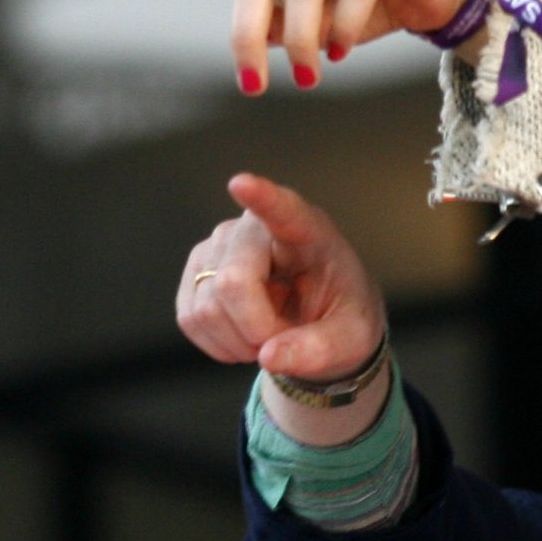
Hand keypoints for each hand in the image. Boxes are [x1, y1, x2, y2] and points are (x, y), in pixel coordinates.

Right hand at [178, 174, 388, 443]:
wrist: (322, 323)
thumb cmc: (342, 317)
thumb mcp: (350, 339)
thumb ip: (319, 349)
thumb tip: (271, 356)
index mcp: (308, 231)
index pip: (284, 210)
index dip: (261, 198)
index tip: (242, 184)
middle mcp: (255, 228)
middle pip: (233, 282)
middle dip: (258, 329)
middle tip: (287, 338)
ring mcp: (218, 246)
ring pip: (207, 307)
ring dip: (240, 339)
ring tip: (271, 333)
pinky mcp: (196, 272)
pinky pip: (191, 319)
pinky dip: (219, 342)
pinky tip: (245, 334)